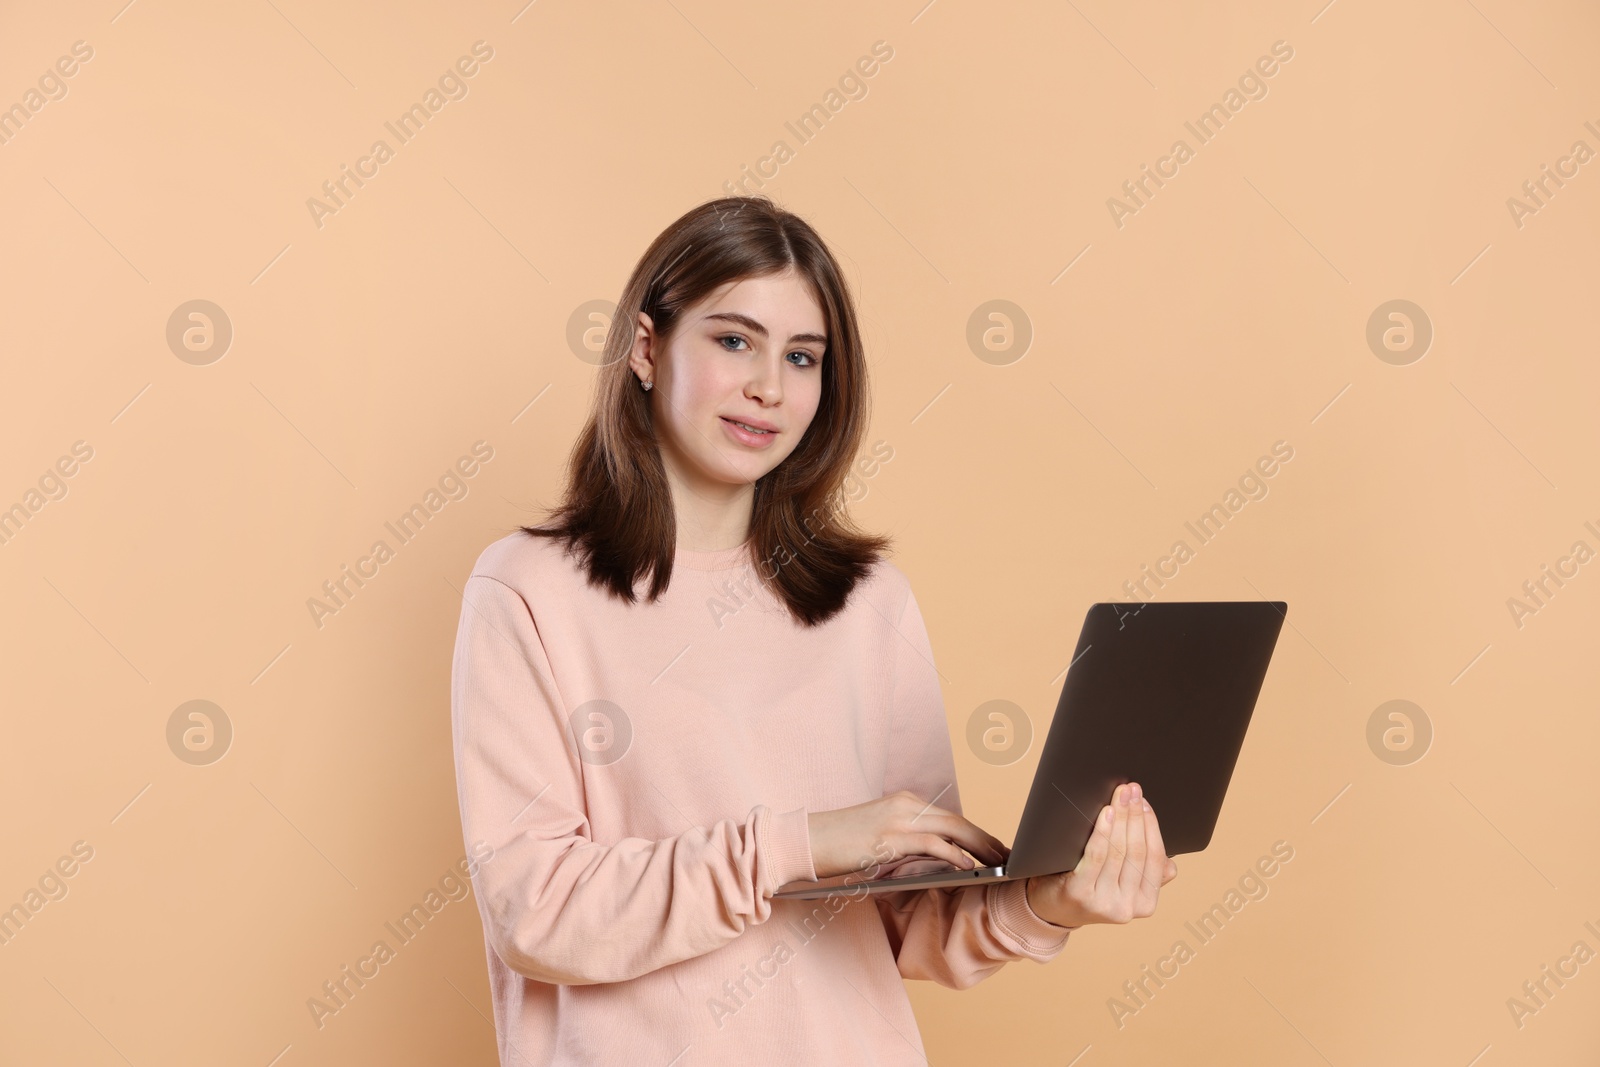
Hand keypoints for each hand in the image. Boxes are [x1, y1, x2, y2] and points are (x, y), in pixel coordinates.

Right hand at [806, 790, 1009, 880]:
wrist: (806, 841)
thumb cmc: (839, 846)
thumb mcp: (879, 840)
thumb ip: (908, 844)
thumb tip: (940, 862)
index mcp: (903, 802)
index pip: (949, 817)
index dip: (976, 833)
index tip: (996, 848)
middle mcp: (905, 804)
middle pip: (958, 821)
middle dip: (987, 839)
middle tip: (1009, 857)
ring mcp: (898, 818)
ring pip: (953, 829)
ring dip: (981, 847)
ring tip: (999, 864)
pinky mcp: (891, 836)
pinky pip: (932, 844)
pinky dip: (955, 855)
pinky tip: (969, 867)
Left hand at [1024, 782, 1177, 929]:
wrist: (1051, 908)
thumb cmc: (1090, 887)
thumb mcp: (1123, 885)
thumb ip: (1146, 873)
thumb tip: (1169, 860)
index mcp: (1145, 903)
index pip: (1155, 858)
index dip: (1152, 827)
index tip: (1145, 802)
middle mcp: (1128, 908)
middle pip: (1137, 851)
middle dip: (1136, 816)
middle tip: (1133, 790)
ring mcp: (1104, 903)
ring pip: (1118, 851)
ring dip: (1121, 818)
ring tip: (1120, 796)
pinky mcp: (1080, 894)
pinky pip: (1096, 856)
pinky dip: (1103, 832)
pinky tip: (1106, 813)